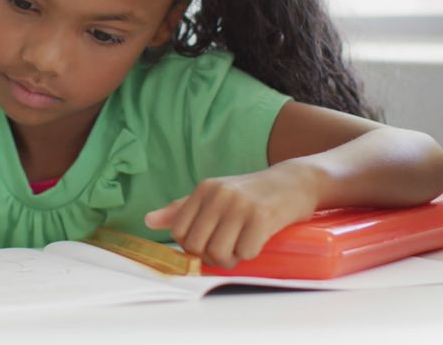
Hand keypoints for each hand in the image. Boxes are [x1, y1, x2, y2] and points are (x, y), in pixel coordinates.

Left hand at [144, 163, 318, 268]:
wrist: (294, 182)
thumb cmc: (251, 193)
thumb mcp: (215, 194)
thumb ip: (182, 208)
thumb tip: (148, 221)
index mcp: (203, 189)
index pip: (179, 231)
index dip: (190, 247)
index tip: (206, 246)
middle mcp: (218, 195)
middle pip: (197, 245)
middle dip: (210, 257)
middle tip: (226, 252)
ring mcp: (240, 205)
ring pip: (219, 252)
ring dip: (230, 260)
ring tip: (241, 249)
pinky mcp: (262, 217)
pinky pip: (245, 252)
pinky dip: (249, 255)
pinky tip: (257, 242)